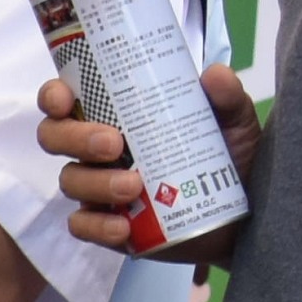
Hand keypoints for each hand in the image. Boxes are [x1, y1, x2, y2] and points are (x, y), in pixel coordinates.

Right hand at [39, 65, 262, 264]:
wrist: (248, 214)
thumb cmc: (229, 157)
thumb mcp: (233, 122)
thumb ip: (227, 98)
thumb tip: (214, 75)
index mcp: (114, 114)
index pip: (65, 100)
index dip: (53, 96)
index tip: (65, 99)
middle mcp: (96, 149)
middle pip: (55, 137)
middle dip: (75, 137)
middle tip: (114, 143)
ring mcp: (99, 188)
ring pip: (70, 180)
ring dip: (96, 182)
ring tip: (133, 186)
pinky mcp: (109, 225)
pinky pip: (83, 225)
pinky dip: (97, 226)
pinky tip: (123, 226)